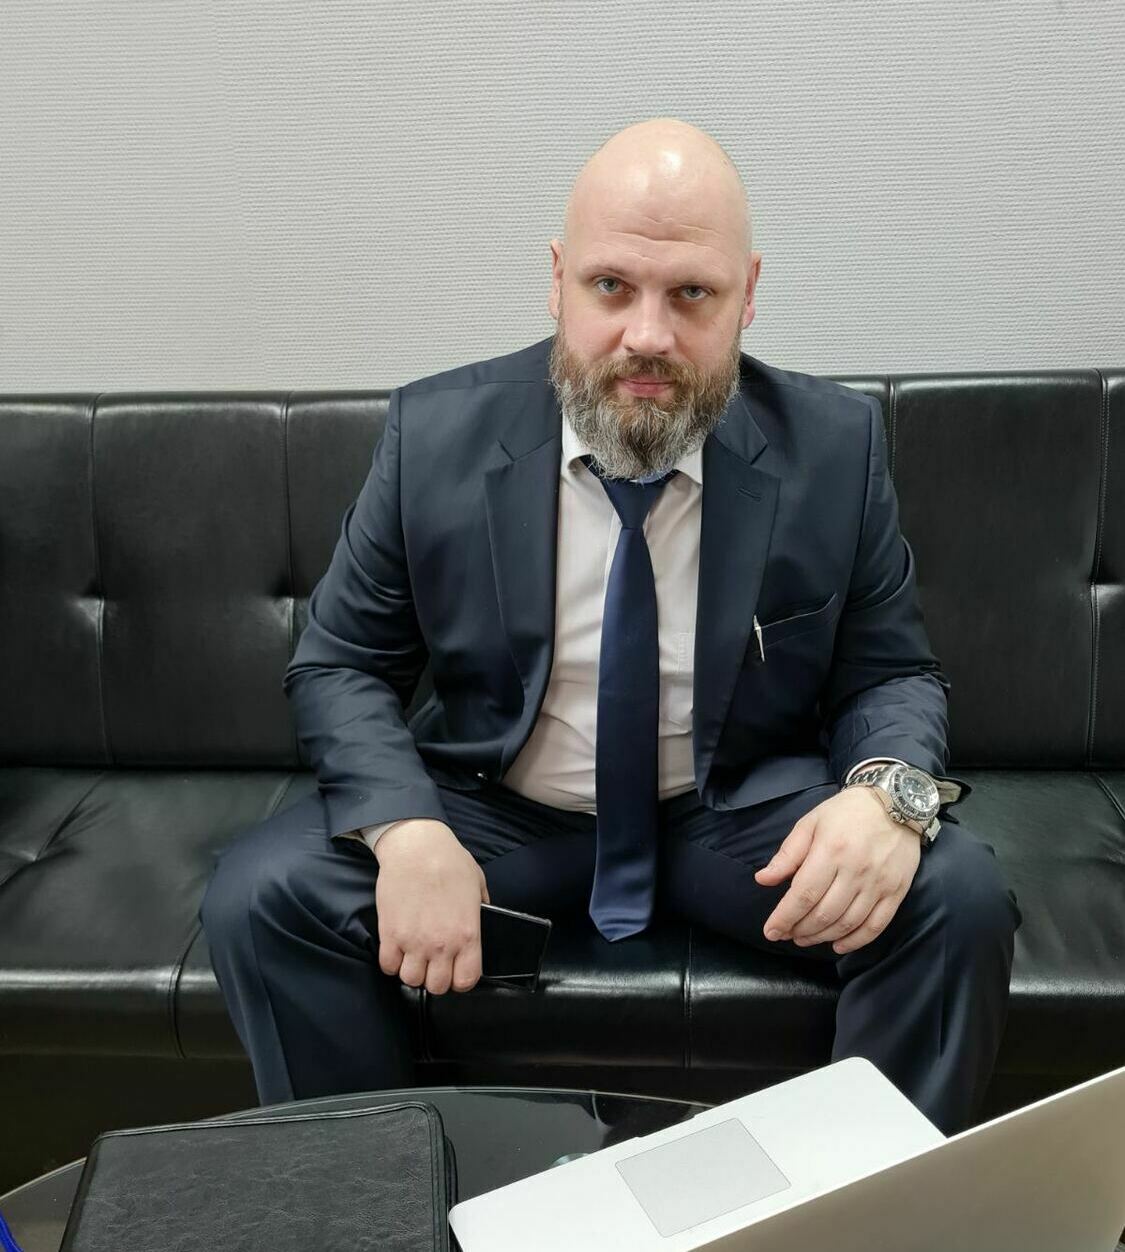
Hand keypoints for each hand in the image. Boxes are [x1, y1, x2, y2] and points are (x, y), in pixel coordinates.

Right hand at [374, 819, 489, 994]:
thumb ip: (481, 910)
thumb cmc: (448, 861)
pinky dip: (392, 962)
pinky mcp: (390, 934)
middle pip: (437, 986)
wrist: (417, 847)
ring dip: (412, 970)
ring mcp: (414, 941)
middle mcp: (441, 944)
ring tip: (414, 955)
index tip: (456, 970)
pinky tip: (397, 949)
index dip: (461, 979)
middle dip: (436, 977)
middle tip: (433, 962)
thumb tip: (482, 924)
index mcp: (467, 934)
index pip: (466, 980)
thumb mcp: (478, 885)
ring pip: (411, 980)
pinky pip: (388, 966)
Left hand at [754, 787, 920, 954]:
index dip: (785, 918)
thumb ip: (788, 854)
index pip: (803, 895)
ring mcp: (879, 884)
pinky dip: (856, 941)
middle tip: (786, 934)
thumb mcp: (810, 823)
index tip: (771, 931)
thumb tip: (763, 879)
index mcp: (830, 851)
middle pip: (824, 913)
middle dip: (800, 930)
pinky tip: (838, 945)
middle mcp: (856, 871)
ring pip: (847, 923)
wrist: (896, 802)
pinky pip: (875, 926)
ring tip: (805, 938)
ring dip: (822, 937)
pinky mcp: (897, 892)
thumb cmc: (846, 812)